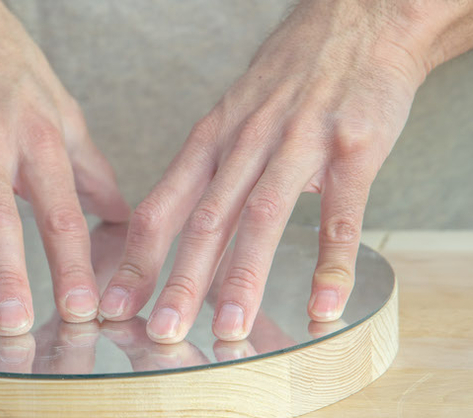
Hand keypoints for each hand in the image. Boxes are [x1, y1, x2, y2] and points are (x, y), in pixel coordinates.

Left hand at [100, 0, 426, 342]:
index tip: (114, 304)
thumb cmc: (290, 78)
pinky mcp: (352, 148)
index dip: (135, 258)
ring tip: (230, 331)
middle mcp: (245, 143)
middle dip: (179, 280)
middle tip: (162, 332)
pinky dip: (330, 262)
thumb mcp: (232, 116)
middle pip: (205, 220)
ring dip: (243, 278)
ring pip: (262, 217)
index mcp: (210, 140)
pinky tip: (322, 304)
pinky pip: (340, 213)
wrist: (358, 18)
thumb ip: (210, 175)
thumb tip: (186, 240)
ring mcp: (299, 144)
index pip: (162, 206)